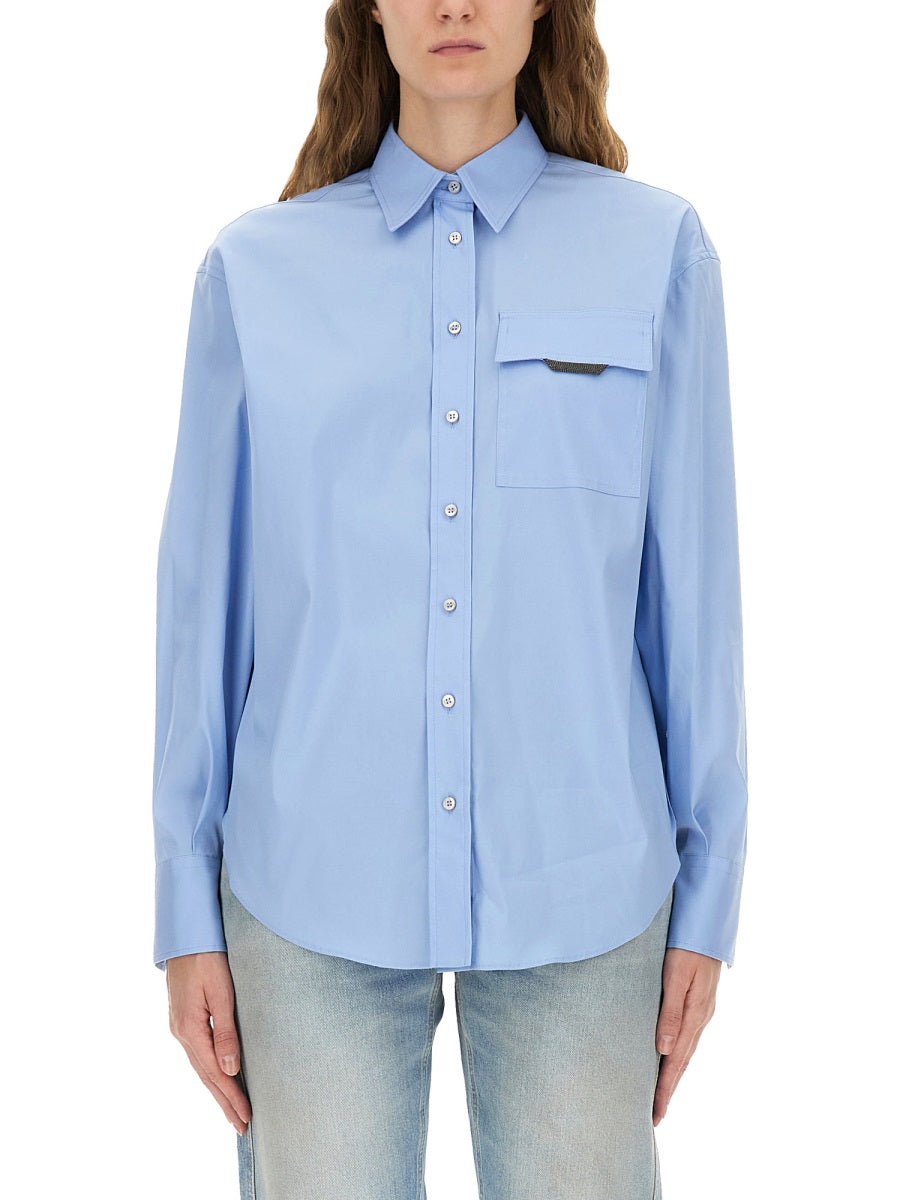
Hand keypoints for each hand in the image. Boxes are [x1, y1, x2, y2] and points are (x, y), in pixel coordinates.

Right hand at [166, 951, 251, 1135]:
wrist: (186, 934)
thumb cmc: (207, 957)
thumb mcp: (221, 991)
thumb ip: (225, 1030)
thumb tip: (230, 1068)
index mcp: (190, 1028)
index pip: (215, 1073)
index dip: (231, 1096)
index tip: (247, 1117)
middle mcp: (182, 1032)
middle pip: (206, 1076)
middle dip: (225, 1102)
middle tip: (242, 1127)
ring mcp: (180, 1026)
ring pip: (201, 1067)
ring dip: (218, 1090)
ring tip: (232, 1112)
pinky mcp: (184, 1019)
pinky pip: (199, 1054)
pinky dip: (210, 1072)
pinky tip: (218, 1079)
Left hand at [653, 947, 720, 1124]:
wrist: (706, 924)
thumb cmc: (686, 946)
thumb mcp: (676, 976)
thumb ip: (670, 1011)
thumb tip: (662, 1050)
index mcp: (694, 1015)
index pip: (676, 1061)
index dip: (665, 1088)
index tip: (654, 1114)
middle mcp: (700, 1017)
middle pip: (682, 1062)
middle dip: (668, 1089)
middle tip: (655, 1116)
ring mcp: (701, 1010)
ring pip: (685, 1051)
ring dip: (673, 1074)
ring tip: (660, 1095)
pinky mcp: (698, 1001)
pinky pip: (687, 1036)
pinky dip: (678, 1055)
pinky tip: (669, 1057)